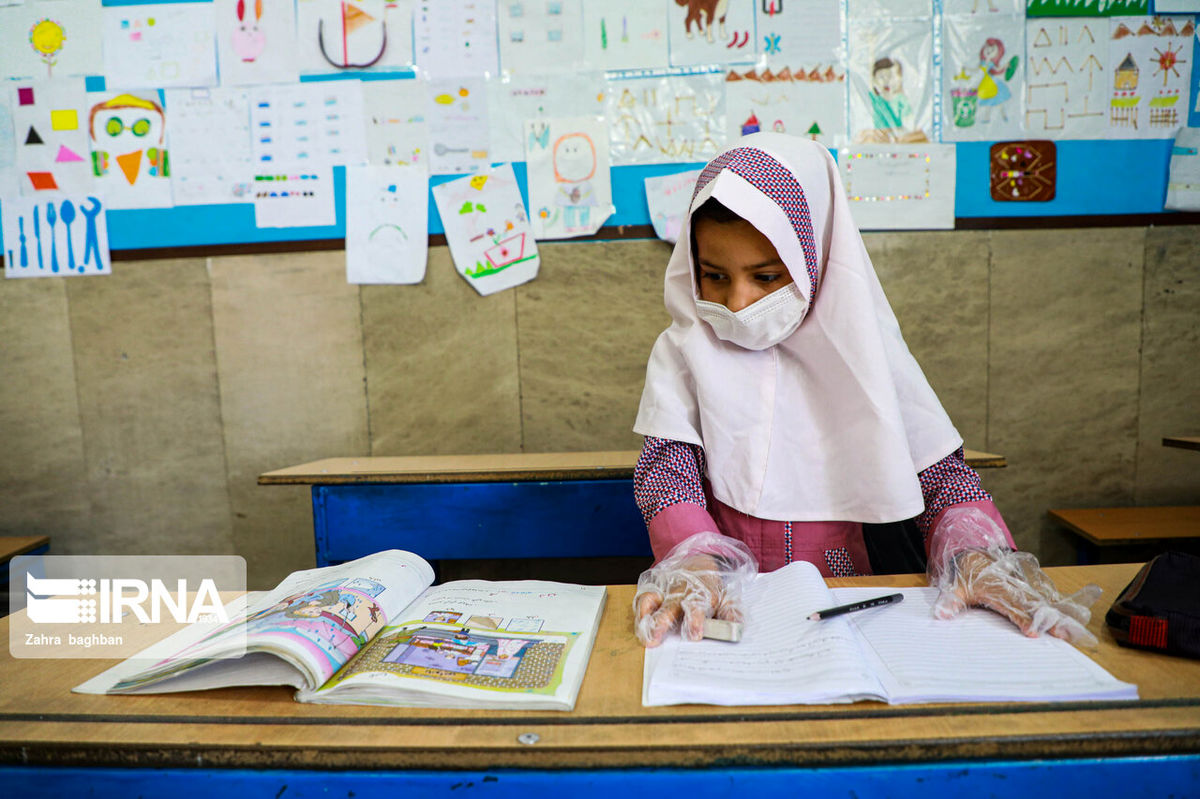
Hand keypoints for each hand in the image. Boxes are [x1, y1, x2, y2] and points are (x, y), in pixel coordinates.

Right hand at [632, 532, 756, 647]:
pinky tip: (640, 623)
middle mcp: (680, 591)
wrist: (699, 562)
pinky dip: (639, 610)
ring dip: (645, 617)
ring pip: (651, 600)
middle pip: (669, 607)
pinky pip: (642, 597)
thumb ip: (731, 614)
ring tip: (643, 634)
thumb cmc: (711, 587)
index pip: (696, 608)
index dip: (694, 621)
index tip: (694, 636)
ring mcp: (664, 588)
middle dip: (661, 622)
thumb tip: (736, 629)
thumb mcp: (727, 598)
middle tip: (654, 640)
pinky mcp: (653, 587)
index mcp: (700, 595)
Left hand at [932, 548, 1100, 646]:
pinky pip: (1048, 594)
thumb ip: (949, 600)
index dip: (1022, 618)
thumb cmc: (965, 575)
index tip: (1032, 632)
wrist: (974, 553)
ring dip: (1061, 614)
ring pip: (1045, 599)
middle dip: (1049, 620)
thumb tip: (941, 614)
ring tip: (1075, 630)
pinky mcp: (1031, 584)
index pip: (1012, 604)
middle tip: (1065, 635)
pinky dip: (1062, 605)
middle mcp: (1014, 584)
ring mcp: (1025, 583)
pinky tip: (1077, 618)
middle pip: (1034, 604)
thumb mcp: (954, 586)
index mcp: (995, 586)